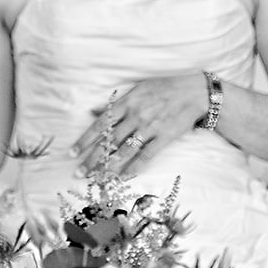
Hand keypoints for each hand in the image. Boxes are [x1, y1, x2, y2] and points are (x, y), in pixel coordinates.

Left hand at [71, 74, 204, 175]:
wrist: (194, 92)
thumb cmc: (162, 89)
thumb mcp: (136, 90)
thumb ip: (114, 104)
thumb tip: (92, 112)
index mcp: (127, 103)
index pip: (100, 125)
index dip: (85, 140)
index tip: (73, 153)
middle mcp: (136, 116)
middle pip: (109, 141)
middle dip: (93, 158)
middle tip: (79, 173)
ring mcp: (150, 127)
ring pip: (125, 150)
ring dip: (109, 165)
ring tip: (97, 178)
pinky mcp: (164, 137)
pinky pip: (146, 156)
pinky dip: (134, 167)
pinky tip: (122, 177)